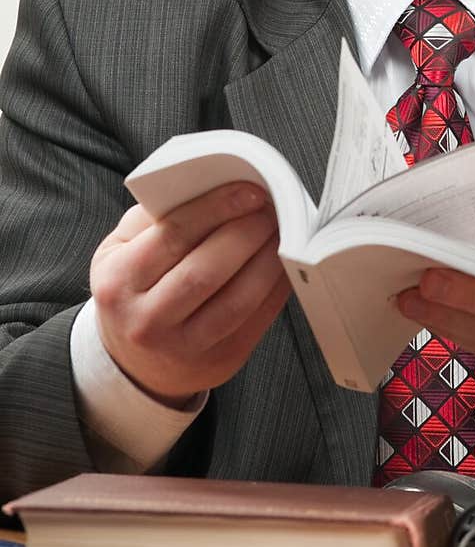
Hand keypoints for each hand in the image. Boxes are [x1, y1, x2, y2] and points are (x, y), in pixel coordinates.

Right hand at [90, 182, 290, 406]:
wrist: (133, 361)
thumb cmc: (133, 290)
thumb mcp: (121, 251)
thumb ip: (156, 216)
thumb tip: (212, 185)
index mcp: (118, 282)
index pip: (173, 236)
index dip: (217, 208)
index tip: (249, 190)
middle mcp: (146, 320)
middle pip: (207, 270)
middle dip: (246, 233)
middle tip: (271, 209)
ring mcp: (184, 347)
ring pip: (237, 300)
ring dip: (268, 260)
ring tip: (282, 232)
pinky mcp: (220, 360)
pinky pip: (257, 320)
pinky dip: (276, 287)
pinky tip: (284, 262)